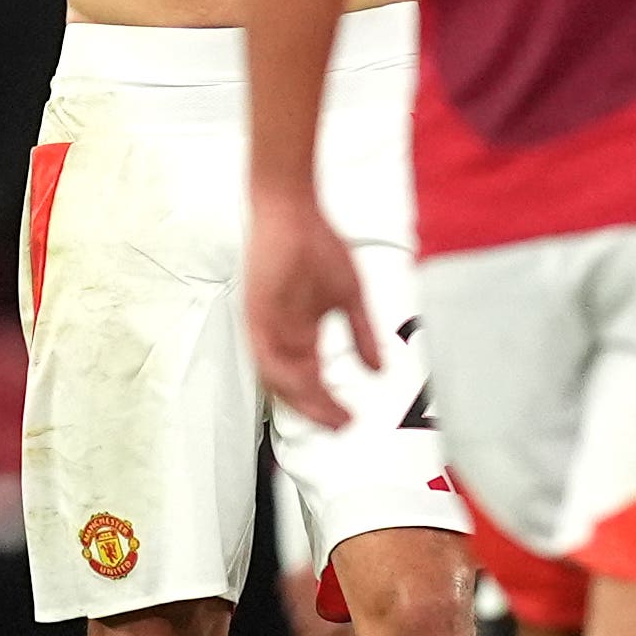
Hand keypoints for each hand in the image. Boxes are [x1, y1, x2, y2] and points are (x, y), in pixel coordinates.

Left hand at [245, 182, 374, 428]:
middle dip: (318, 411)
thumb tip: (380, 369)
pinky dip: (284, 375)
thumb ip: (363, 334)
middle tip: (341, 426)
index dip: (330, 404)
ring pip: (278, 379)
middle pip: (294, 388)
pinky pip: (265, 355)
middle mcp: (280, 336)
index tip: (351, 419)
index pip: (312, 381)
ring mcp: (266, 327)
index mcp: (299, 335)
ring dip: (303, 400)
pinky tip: (307, 386)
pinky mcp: (256, 314)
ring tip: (328, 412)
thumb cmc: (317, 244)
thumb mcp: (349, 296)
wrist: (292, 210)